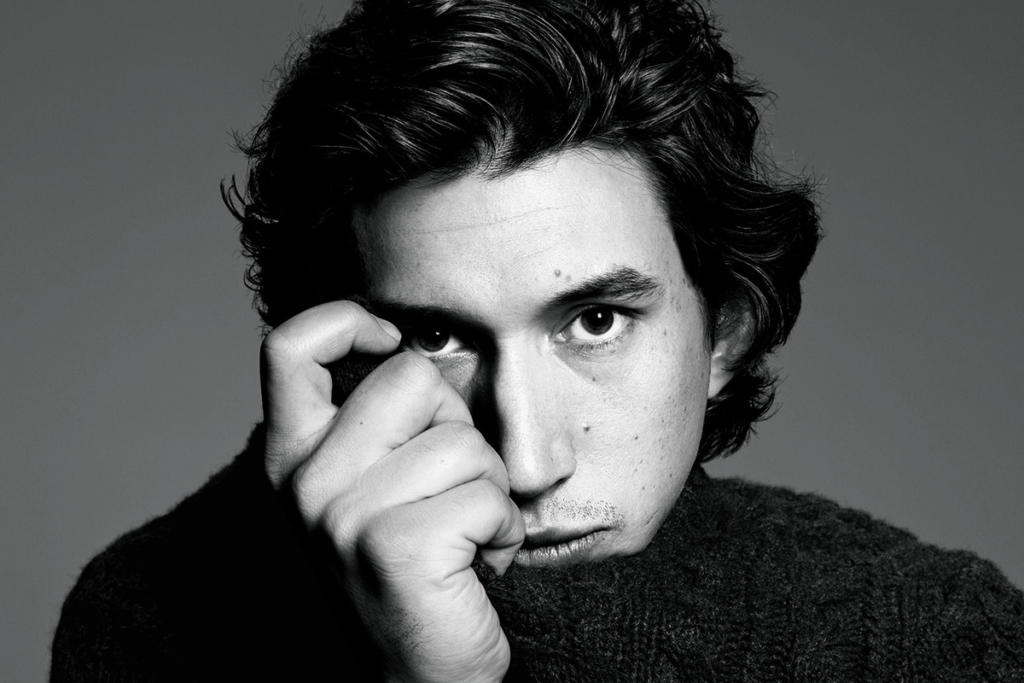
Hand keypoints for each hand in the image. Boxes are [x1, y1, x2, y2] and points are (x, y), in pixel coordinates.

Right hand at [260, 301, 524, 682]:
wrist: (423, 676)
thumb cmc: (416, 569)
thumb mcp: (374, 486)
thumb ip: (378, 419)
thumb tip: (417, 345)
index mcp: (293, 457)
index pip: (289, 345)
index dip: (347, 321)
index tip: (391, 341)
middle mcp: (304, 483)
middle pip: (412, 377)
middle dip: (458, 428)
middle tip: (447, 492)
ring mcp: (342, 515)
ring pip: (463, 439)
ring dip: (488, 488)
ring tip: (463, 535)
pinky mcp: (395, 546)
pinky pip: (488, 494)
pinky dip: (504, 530)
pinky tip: (479, 563)